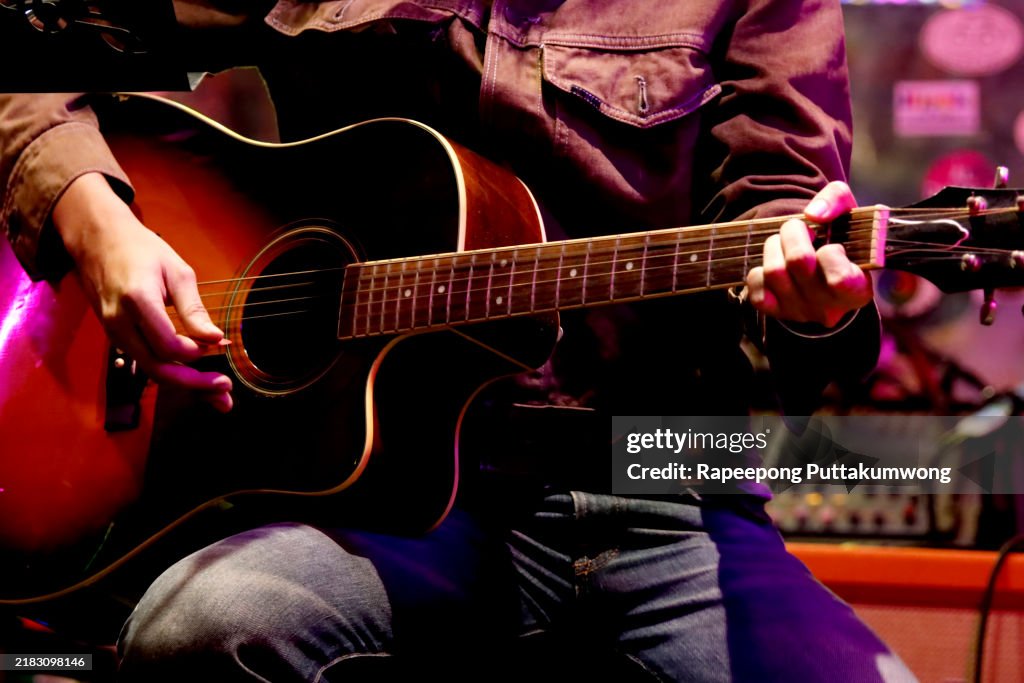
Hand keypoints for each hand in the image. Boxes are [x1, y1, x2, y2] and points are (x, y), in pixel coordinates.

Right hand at [53, 173, 233, 411]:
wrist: (98, 239)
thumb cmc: (141, 249)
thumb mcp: (177, 272)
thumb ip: (194, 310)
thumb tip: (216, 339)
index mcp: (137, 301)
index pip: (168, 345)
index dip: (197, 353)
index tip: (221, 346)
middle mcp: (120, 322)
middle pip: (157, 368)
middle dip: (194, 384)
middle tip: (225, 390)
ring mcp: (113, 331)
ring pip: (150, 370)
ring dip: (184, 384)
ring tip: (216, 393)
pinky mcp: (114, 335)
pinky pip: (144, 360)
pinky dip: (170, 371)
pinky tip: (193, 375)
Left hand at [745, 181, 872, 328]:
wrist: (826, 274)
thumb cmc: (842, 240)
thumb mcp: (849, 213)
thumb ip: (837, 199)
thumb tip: (813, 214)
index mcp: (857, 290)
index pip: (840, 279)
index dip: (831, 253)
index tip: (833, 246)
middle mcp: (828, 307)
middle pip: (798, 261)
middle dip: (793, 233)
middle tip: (800, 230)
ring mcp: (799, 311)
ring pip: (773, 270)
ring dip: (774, 247)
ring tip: (785, 244)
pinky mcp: (774, 310)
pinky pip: (755, 283)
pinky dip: (759, 269)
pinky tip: (775, 264)